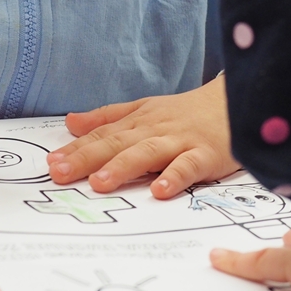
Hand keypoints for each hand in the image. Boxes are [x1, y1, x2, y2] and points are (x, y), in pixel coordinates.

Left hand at [46, 74, 239, 198]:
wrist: (239, 99)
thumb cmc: (188, 112)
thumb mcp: (145, 108)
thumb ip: (108, 117)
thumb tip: (70, 123)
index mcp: (138, 120)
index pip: (102, 134)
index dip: (76, 149)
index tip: (51, 163)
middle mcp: (154, 129)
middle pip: (117, 143)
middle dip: (86, 158)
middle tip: (59, 173)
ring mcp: (180, 141)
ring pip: (147, 153)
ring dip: (122, 167)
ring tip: (99, 184)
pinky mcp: (206, 154)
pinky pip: (189, 166)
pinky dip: (175, 177)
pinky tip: (159, 190)